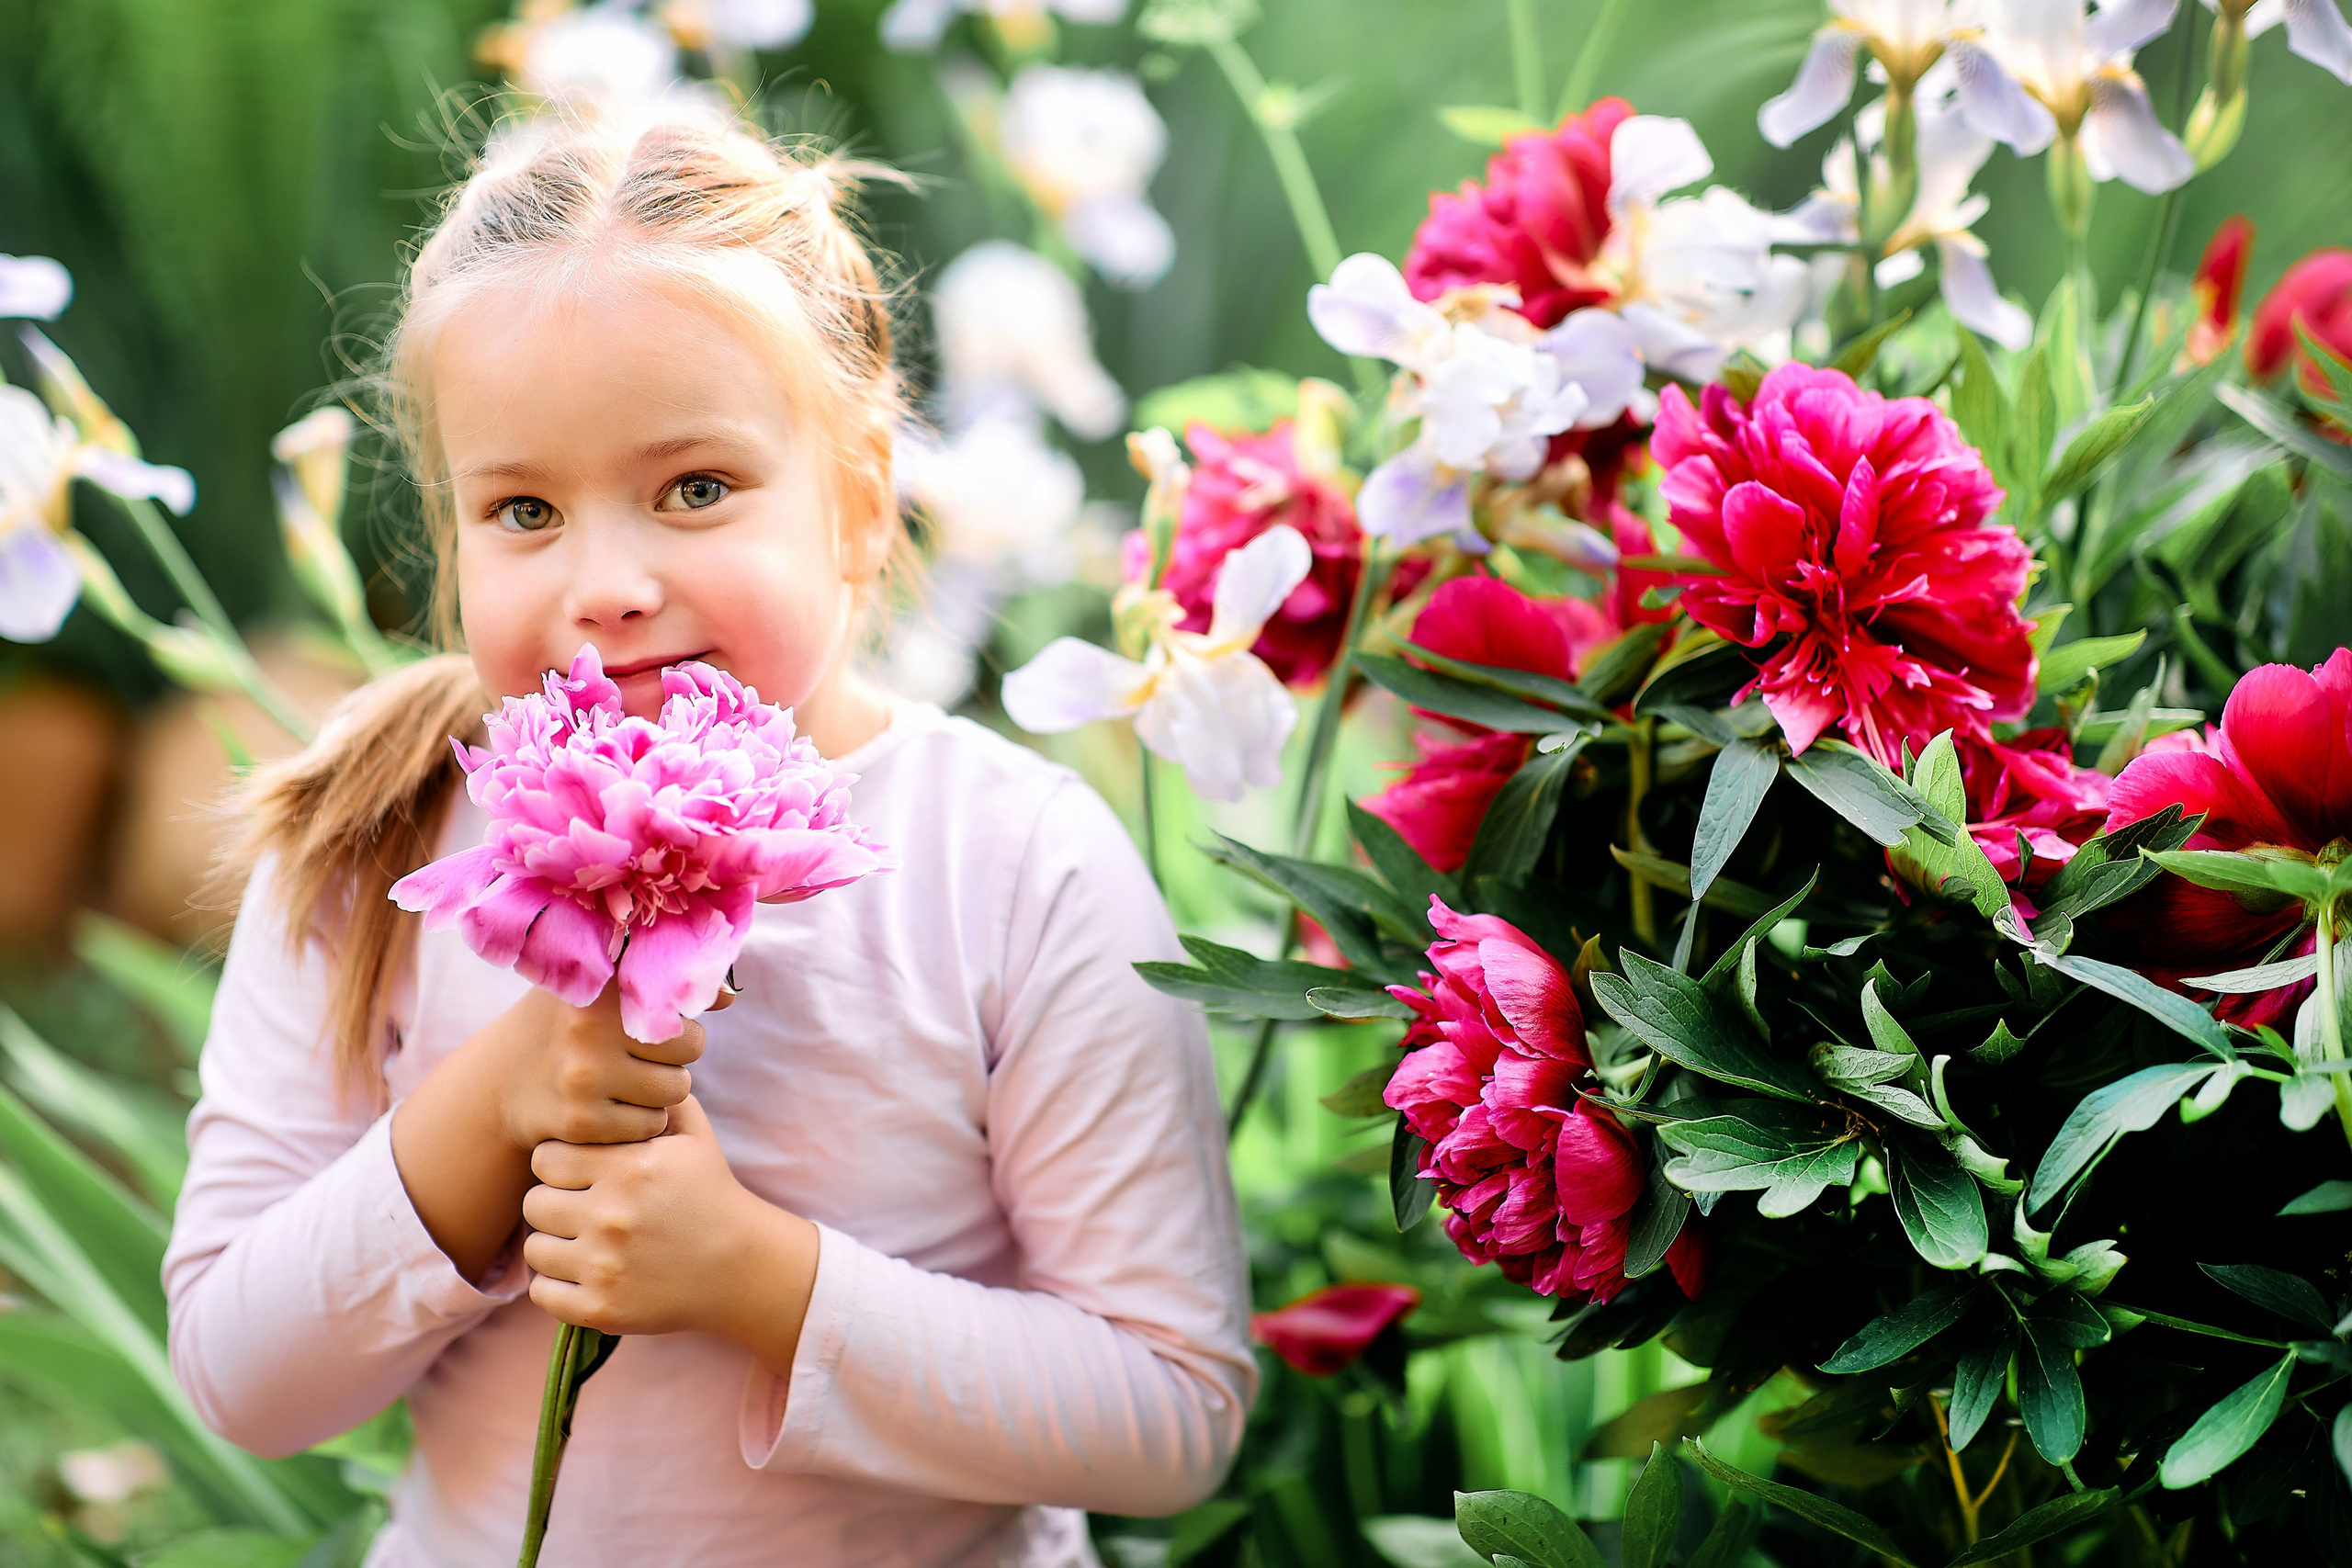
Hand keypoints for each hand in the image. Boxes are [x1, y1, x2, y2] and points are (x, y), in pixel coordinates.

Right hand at [489, 984, 727, 1155]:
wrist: (502, 1080)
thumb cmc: (570, 1024)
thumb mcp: (604, 989)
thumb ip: (664, 985)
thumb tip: (729, 995)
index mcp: (601, 986)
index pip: (684, 1007)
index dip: (677, 1024)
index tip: (650, 1027)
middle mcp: (589, 1029)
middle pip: (689, 1052)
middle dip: (673, 1058)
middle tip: (640, 1057)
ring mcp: (583, 1078)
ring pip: (674, 1091)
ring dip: (661, 1091)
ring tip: (629, 1080)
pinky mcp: (581, 1123)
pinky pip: (650, 1125)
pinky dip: (642, 1120)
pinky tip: (614, 1106)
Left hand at [521, 1096, 818, 1367]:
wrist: (741, 1266)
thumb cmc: (710, 1193)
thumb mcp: (693, 1136)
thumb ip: (654, 1098)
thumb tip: (620, 1061)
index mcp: (629, 1168)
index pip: (545, 1158)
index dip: (559, 1162)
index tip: (581, 1171)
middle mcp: (612, 1217)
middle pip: (534, 1203)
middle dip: (555, 1202)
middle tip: (582, 1206)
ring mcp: (605, 1266)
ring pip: (535, 1248)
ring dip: (554, 1244)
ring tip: (584, 1239)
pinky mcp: (601, 1309)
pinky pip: (541, 1293)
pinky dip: (557, 1285)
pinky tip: (585, 1272)